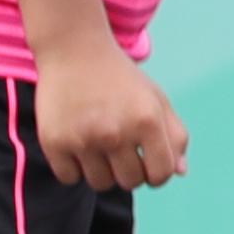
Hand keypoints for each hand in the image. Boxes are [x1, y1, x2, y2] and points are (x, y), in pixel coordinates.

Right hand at [35, 44, 187, 191]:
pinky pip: (69, 177)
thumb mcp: (155, 99)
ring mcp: (83, 138)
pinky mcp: (54, 141)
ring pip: (100, 183)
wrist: (74, 49)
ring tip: (98, 146)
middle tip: (120, 150)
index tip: (147, 163)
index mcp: (147, 121)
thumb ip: (175, 135)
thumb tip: (178, 172)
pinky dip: (72, 168)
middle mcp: (116, 132)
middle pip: (130, 182)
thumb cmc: (120, 79)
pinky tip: (76, 144)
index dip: (157, 174)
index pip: (161, 174)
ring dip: (102, 172)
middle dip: (129, 171)